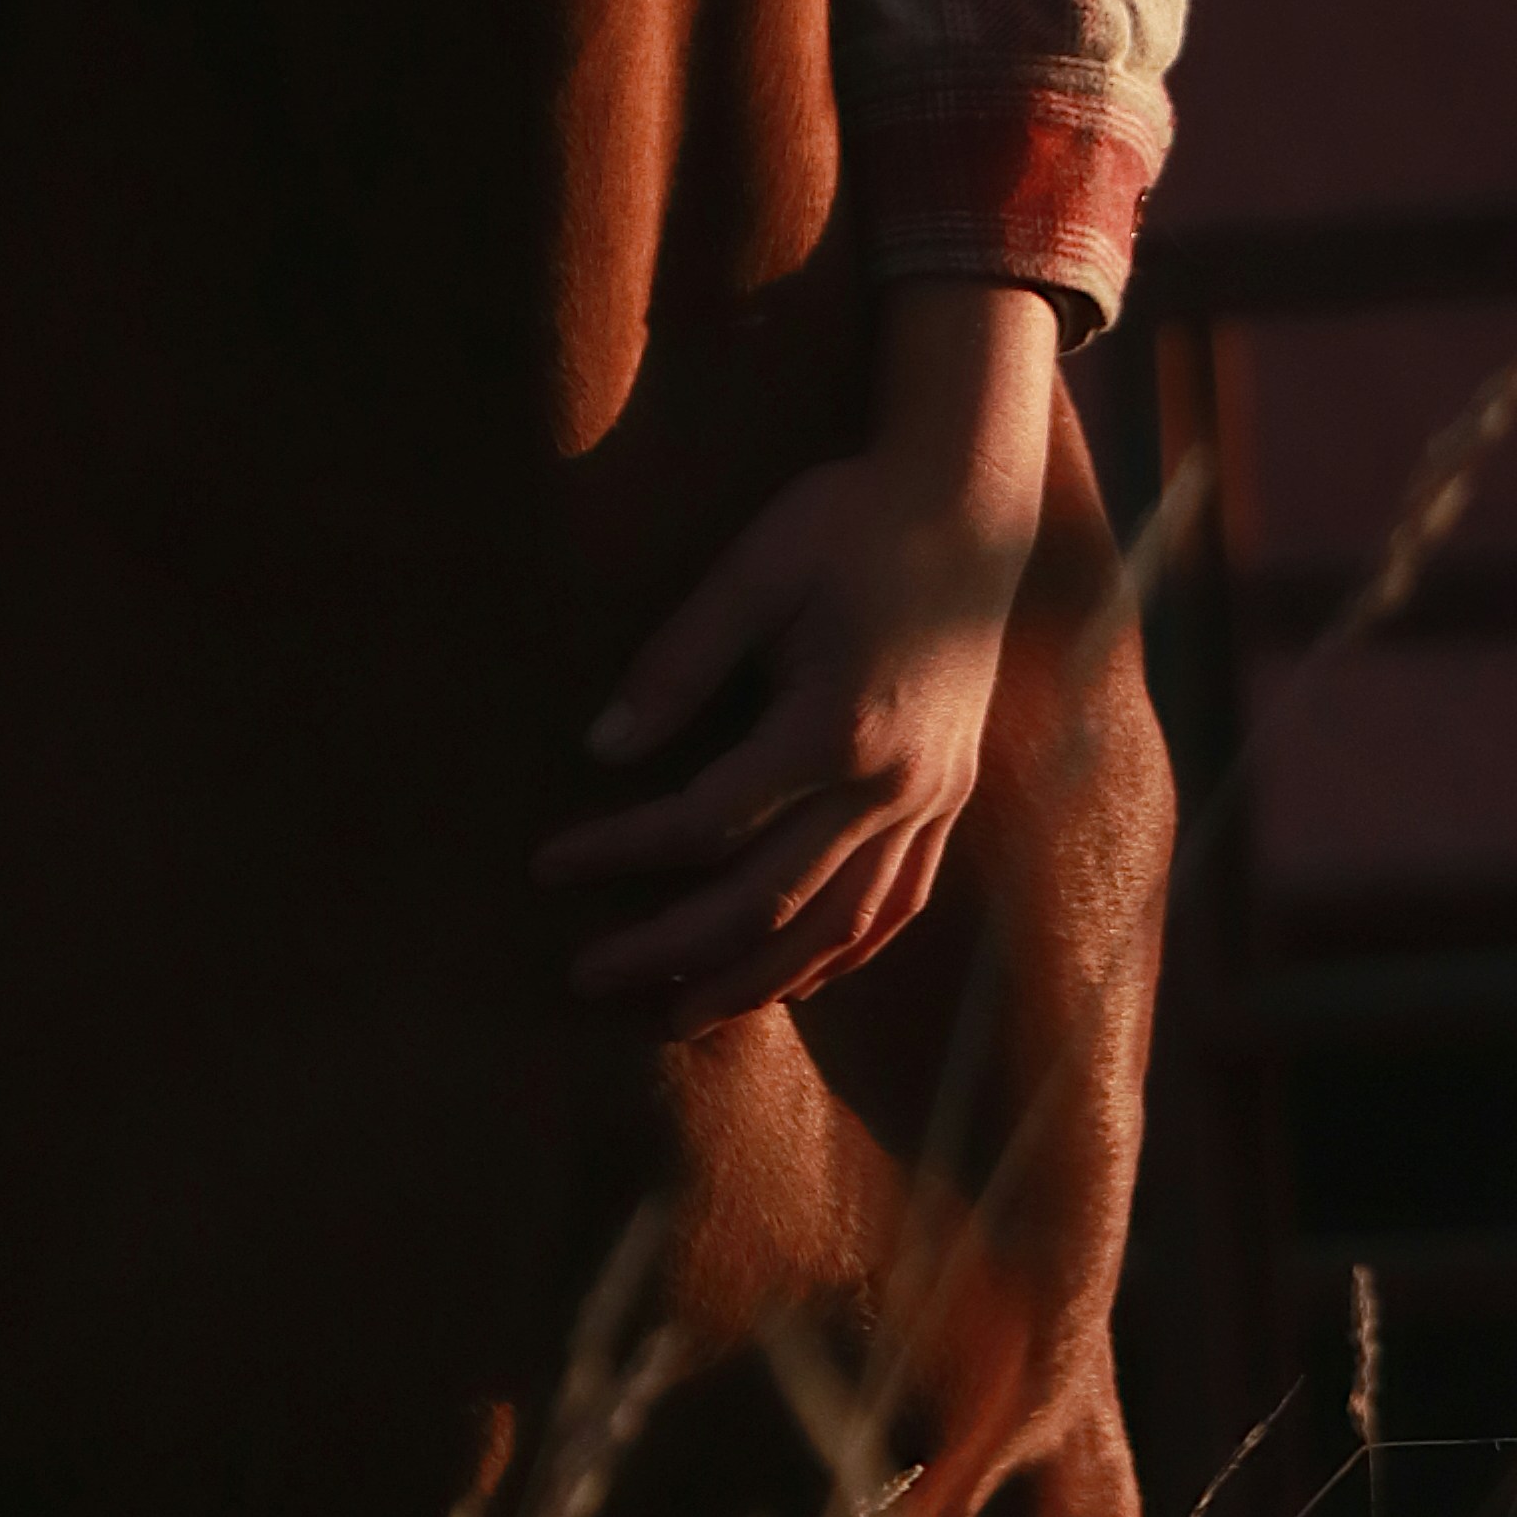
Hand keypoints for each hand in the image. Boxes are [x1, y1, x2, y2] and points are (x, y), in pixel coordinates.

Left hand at [536, 287, 1059, 1032]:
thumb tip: (599, 748)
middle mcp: (892, 787)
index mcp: (836, 728)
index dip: (622, 851)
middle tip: (587, 977)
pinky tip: (793, 980)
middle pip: (768, 902)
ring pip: (838, 928)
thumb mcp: (752, 571)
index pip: (706, 823)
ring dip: (756, 980)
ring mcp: (931, 803)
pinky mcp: (950, 800)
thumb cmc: (847, 522)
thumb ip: (676, 665)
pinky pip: (896, 907)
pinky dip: (839, 955)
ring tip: (677, 1014)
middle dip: (673, 950)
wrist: (968, 501)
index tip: (548, 865)